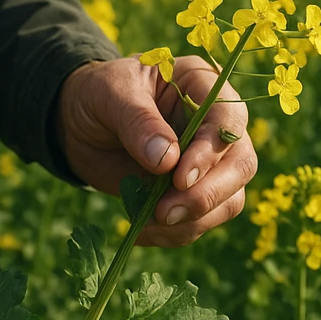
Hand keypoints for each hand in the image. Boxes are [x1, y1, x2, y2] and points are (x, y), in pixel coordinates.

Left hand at [55, 56, 257, 246]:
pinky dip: (175, 233)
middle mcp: (216, 124)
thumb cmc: (99, 94)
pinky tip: (142, 231)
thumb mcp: (109, 94)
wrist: (79, 123)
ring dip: (192, 220)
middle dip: (207, 195)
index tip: (179, 178)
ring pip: (229, 199)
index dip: (210, 153)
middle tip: (166, 212)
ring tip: (147, 222)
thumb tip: (167, 160)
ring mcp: (210, 162)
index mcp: (202, 86)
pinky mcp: (194, 192)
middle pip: (240, 164)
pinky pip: (202, 221)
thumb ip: (137, 122)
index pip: (228, 120)